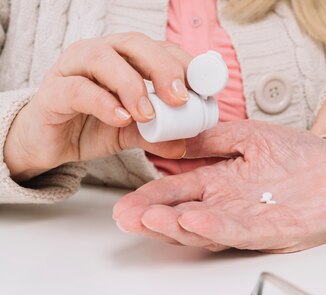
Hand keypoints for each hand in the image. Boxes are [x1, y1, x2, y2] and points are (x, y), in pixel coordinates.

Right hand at [4, 32, 191, 181]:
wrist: (49, 143)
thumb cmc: (93, 126)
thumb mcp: (134, 133)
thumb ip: (159, 136)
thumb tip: (187, 144)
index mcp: (126, 59)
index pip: (160, 49)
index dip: (184, 64)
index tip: (204, 89)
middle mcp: (100, 55)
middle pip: (135, 45)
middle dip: (163, 68)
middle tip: (180, 99)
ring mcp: (73, 69)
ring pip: (103, 58)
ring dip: (132, 85)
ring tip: (148, 114)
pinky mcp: (52, 92)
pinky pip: (77, 89)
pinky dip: (103, 102)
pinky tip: (121, 119)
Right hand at [113, 121, 325, 252]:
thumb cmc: (302, 154)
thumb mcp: (251, 137)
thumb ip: (216, 138)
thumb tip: (177, 140)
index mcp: (224, 184)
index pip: (180, 193)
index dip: (153, 199)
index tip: (127, 203)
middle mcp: (232, 206)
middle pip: (185, 217)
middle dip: (155, 219)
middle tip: (128, 218)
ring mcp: (251, 221)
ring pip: (207, 229)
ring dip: (177, 226)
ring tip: (151, 220)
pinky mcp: (274, 230)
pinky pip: (240, 231)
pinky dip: (215, 228)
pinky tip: (193, 221)